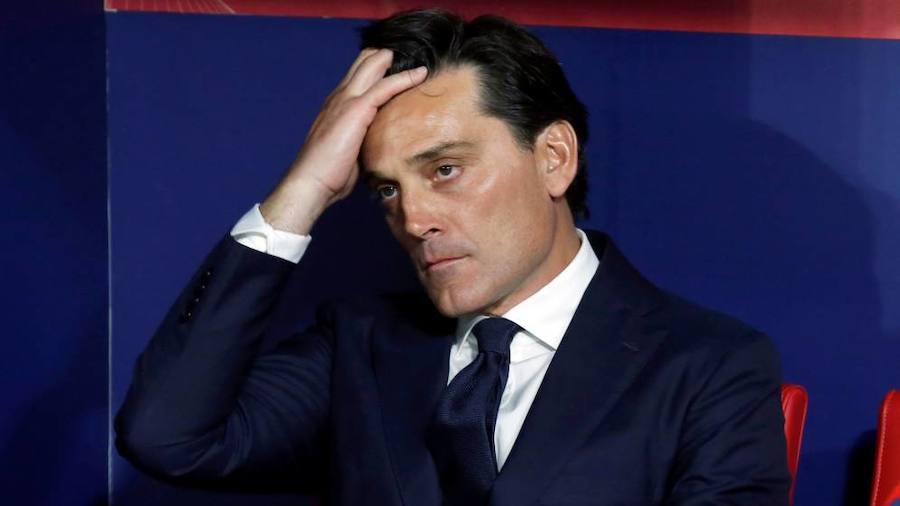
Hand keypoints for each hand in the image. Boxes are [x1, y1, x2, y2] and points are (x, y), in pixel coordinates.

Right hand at [260, 49, 427, 234]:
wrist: (311, 182)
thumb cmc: (329, 174)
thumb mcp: (350, 151)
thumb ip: (363, 140)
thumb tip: (382, 146)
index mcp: (337, 105)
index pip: (358, 74)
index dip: (378, 66)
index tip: (402, 65)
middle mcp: (340, 96)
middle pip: (365, 61)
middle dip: (388, 55)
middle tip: (413, 55)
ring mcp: (346, 99)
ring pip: (373, 65)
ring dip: (396, 59)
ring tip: (419, 57)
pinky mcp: (356, 109)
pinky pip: (384, 86)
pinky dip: (404, 77)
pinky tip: (420, 73)